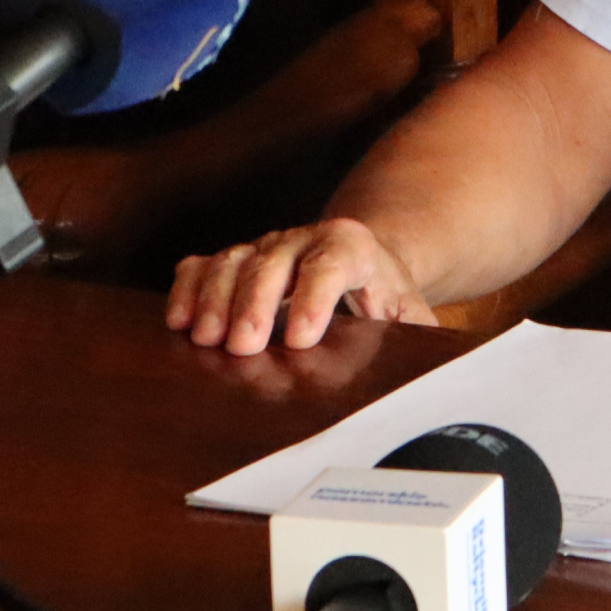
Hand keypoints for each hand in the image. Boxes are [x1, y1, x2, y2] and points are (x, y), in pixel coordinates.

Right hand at [166, 217, 435, 355]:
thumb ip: (417, 334)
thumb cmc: (382, 297)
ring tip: (205, 340)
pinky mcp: (236, 259)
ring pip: (234, 259)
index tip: (301, 339)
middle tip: (243, 347)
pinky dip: (187, 288)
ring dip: (215, 298)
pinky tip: (177, 321)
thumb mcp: (408, 311)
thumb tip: (433, 371)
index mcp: (353, 247)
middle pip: (274, 261)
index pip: (334, 263)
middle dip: (256, 302)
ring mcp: (266, 247)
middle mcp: (304, 239)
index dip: (315, 296)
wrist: (363, 260)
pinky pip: (204, 264)